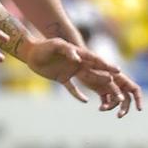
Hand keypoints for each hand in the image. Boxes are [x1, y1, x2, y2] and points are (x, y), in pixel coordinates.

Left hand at [20, 39, 144, 115]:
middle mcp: (77, 64)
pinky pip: (72, 89)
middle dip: (106, 77)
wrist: (30, 53)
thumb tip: (77, 57)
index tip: (117, 71)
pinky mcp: (62, 78)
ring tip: (108, 93)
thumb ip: (66, 50)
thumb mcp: (55, 45)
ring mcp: (70, 71)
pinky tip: (85, 101)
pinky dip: (77, 95)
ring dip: (97, 85)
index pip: (95, 60)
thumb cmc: (43, 46)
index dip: (106, 65)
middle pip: (95, 71)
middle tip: (117, 85)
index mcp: (78, 54)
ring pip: (87, 80)